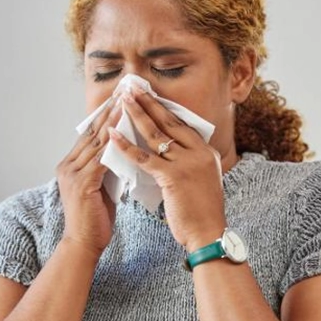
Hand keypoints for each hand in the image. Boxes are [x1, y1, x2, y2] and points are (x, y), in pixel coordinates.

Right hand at [57, 100, 121, 257]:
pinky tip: (125, 131)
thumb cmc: (94, 220)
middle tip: (123, 91)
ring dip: (112, 121)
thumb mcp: (100, 188)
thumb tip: (122, 152)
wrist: (83, 245)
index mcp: (70, 166)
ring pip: (96, 142)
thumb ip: (105, 169)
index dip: (104, 115)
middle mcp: (67, 166)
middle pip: (91, 132)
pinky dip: (113, 143)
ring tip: (126, 103)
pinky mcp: (81, 184)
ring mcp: (72, 174)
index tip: (119, 98)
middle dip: (108, 110)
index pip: (89, 134)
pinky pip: (100, 158)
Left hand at [107, 88, 226, 251]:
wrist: (208, 233)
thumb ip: (186, 163)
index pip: (181, 124)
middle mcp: (199, 152)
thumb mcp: (199, 180)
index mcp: (205, 152)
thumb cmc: (201, 212)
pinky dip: (126, 146)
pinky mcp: (173, 176)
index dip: (162, 108)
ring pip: (156, 134)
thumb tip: (168, 152)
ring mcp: (187, 163)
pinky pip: (144, 157)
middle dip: (148, 102)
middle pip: (169, 121)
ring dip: (136, 115)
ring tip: (122, 100)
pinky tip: (112, 136)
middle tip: (131, 87)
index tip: (147, 94)